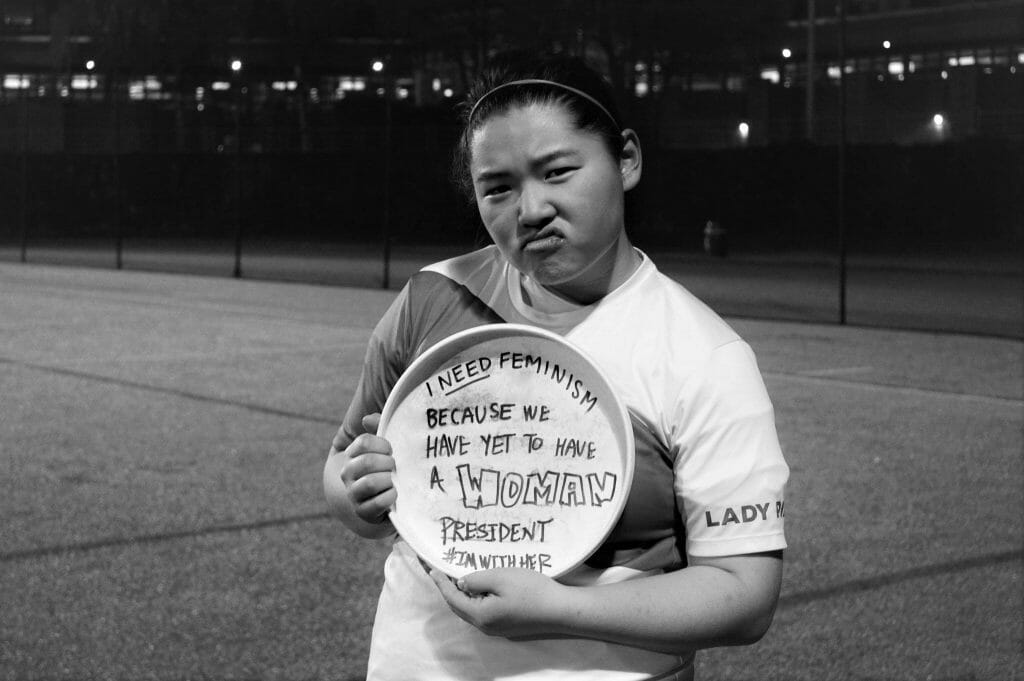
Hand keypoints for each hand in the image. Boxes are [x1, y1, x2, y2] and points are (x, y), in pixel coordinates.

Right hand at [324, 414, 395, 524]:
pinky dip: (390, 497)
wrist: (383, 498)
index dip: (382, 444)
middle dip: (386, 463)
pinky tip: (395, 493)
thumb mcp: (383, 447)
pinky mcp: (363, 512)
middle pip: (366, 462)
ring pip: (370, 483)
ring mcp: (353, 494)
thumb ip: (378, 428)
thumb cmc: (385, 467)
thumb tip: (367, 419)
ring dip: (388, 480)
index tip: (391, 450)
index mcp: (352, 455)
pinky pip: (377, 504)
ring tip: (394, 480)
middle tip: (395, 466)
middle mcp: (348, 474)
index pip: (363, 442)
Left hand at [429, 567, 567, 638]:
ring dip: (463, 594)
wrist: (561, 610)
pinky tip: (481, 586)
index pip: (452, 598)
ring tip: (458, 575)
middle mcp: (485, 626)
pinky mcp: (508, 625)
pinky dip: (477, 598)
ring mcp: (497, 628)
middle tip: (441, 571)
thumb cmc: (532, 591)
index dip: (441, 582)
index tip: (431, 568)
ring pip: (472, 610)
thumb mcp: (501, 577)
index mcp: (480, 615)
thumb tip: (461, 584)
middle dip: (449, 589)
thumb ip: (476, 580)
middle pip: (459, 607)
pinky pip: (484, 611)